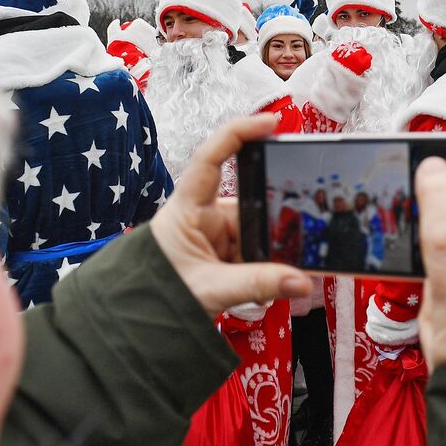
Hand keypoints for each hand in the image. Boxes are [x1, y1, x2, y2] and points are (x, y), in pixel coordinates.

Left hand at [149, 114, 312, 316]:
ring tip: (297, 266)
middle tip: (305, 228)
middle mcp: (204, 216)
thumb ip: (258, 284)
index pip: (211, 159)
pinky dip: (273, 262)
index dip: (239, 133)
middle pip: (250, 201)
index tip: (271, 123)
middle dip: (277, 216)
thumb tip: (301, 282)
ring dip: (276, 247)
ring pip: (259, 229)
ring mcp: (217, 235)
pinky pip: (257, 250)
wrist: (140, 322)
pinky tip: (287, 275)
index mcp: (188, 209)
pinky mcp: (227, 254)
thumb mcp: (210, 289)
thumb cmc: (158, 294)